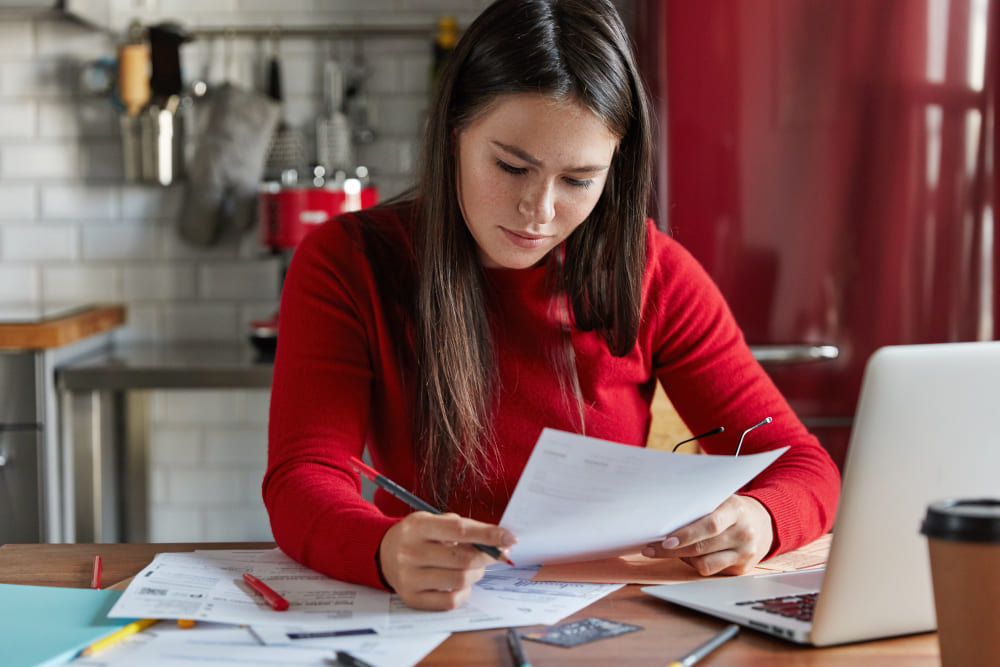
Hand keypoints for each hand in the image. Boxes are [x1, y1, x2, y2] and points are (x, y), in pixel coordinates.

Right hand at [378, 511, 515, 609]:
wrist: (384, 554)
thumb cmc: (417, 536)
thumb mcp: (432, 520)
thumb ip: (463, 527)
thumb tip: (499, 541)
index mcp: (417, 527)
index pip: (460, 529)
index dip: (489, 534)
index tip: (510, 537)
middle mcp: (410, 553)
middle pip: (463, 559)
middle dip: (487, 556)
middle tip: (495, 553)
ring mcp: (409, 578)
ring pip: (460, 580)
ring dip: (476, 573)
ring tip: (473, 566)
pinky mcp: (412, 599)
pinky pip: (450, 601)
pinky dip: (464, 592)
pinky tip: (461, 583)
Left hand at [641, 495, 773, 574]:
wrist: (762, 523)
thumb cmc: (730, 509)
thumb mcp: (720, 499)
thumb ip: (699, 504)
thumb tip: (664, 513)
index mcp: (736, 510)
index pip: (710, 525)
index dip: (686, 534)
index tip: (665, 540)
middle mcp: (744, 533)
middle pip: (702, 547)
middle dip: (672, 550)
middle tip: (651, 549)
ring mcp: (744, 553)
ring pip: (704, 563)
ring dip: (681, 557)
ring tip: (668, 550)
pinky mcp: (741, 569)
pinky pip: (710, 570)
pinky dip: (694, 563)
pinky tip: (688, 555)